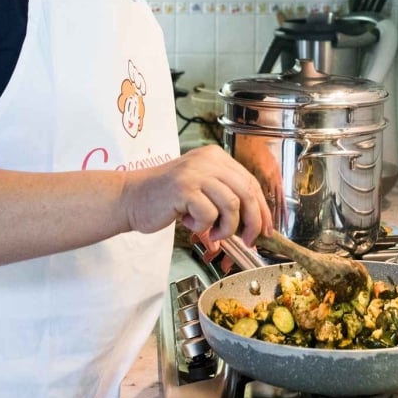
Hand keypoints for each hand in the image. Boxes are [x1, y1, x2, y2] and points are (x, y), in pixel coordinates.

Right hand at [122, 145, 271, 244]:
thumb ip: (226, 201)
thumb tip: (254, 227)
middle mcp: (208, 160)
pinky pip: (209, 214)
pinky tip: (190, 224)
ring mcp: (195, 173)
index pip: (251, 182)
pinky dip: (203, 227)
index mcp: (216, 157)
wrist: (131, 198)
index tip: (265, 229)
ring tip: (213, 234)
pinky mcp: (183, 188)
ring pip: (232, 205)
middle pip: (247, 192)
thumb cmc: (166, 199)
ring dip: (226, 227)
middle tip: (248, 240)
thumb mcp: (201, 192)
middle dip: (253, 222)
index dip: (262, 209)